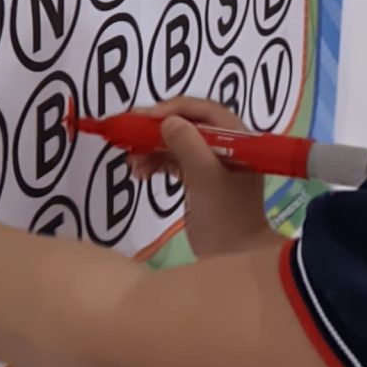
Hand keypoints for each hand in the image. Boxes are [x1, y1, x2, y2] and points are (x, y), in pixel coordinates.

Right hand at [134, 96, 273, 260]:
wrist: (233, 257)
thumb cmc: (225, 217)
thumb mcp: (206, 178)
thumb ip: (188, 145)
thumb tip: (167, 121)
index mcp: (238, 138)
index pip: (202, 110)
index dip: (171, 109)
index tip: (142, 117)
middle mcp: (226, 145)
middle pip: (186, 125)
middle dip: (156, 131)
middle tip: (128, 137)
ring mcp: (212, 163)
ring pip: (176, 143)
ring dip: (151, 149)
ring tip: (132, 164)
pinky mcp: (199, 180)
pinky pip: (174, 161)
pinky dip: (156, 164)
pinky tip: (140, 173)